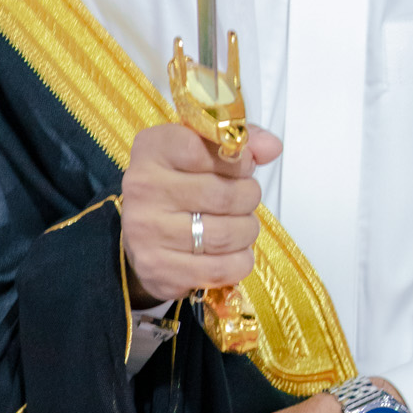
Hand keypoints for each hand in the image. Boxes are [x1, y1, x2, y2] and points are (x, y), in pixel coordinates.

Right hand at [120, 121, 281, 304]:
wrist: (142, 233)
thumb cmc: (178, 185)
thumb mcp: (201, 150)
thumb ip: (239, 142)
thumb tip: (271, 147)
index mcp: (153, 150)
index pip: (208, 149)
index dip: (238, 160)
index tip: (242, 166)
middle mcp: (143, 190)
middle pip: (225, 195)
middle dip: (248, 197)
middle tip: (245, 198)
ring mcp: (147, 233)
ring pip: (228, 234)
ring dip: (247, 230)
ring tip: (239, 224)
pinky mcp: (159, 270)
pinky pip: (223, 268)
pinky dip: (240, 260)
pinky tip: (231, 251)